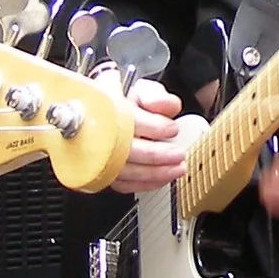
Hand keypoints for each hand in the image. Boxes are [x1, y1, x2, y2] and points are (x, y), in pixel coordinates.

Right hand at [109, 75, 188, 193]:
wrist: (110, 118)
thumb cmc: (128, 105)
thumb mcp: (143, 92)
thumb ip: (156, 96)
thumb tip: (164, 106)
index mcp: (110, 108)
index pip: (130, 120)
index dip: (155, 127)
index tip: (172, 129)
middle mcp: (101, 134)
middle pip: (126, 150)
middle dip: (156, 154)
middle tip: (178, 154)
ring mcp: (100, 156)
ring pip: (125, 171)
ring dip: (154, 173)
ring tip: (176, 168)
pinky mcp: (104, 173)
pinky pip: (123, 185)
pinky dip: (145, 184)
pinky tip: (161, 178)